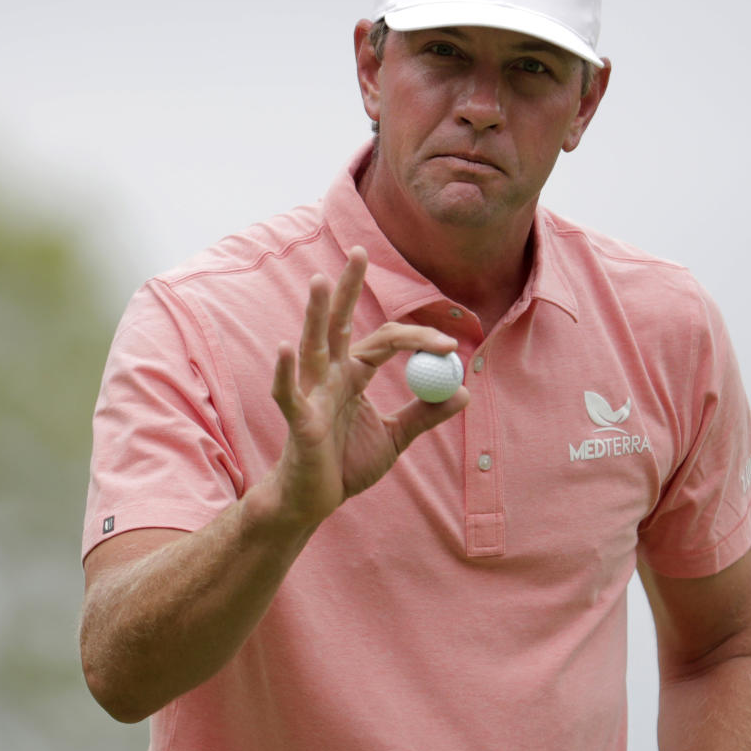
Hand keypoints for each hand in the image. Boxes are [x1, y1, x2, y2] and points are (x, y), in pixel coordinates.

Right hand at [269, 247, 468, 527]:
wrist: (314, 500)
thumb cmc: (345, 465)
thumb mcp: (395, 438)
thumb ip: (425, 415)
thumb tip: (464, 392)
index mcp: (353, 375)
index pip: (386, 341)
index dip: (418, 337)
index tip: (449, 342)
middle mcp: (330, 375)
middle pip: (340, 323)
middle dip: (347, 286)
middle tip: (359, 249)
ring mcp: (311, 394)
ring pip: (313, 346)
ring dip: (316, 314)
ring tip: (320, 281)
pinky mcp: (298, 420)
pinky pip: (289, 392)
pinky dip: (286, 371)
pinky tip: (285, 348)